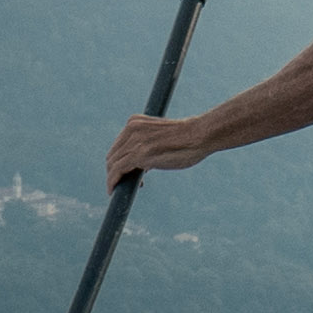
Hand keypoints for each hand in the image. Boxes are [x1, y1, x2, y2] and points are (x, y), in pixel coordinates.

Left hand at [107, 112, 223, 182]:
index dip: (119, 161)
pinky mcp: (139, 154)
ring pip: (112, 164)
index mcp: (135, 122)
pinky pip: (117, 170)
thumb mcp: (161, 137)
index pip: (118, 145)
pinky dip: (112, 181)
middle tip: (125, 183)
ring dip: (114, 179)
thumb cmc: (188, 139)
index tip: (127, 172)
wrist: (201, 135)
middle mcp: (131, 129)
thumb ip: (149, 146)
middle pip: (112, 155)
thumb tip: (142, 165)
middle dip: (115, 171)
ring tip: (122, 188)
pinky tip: (113, 190)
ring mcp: (135, 141)